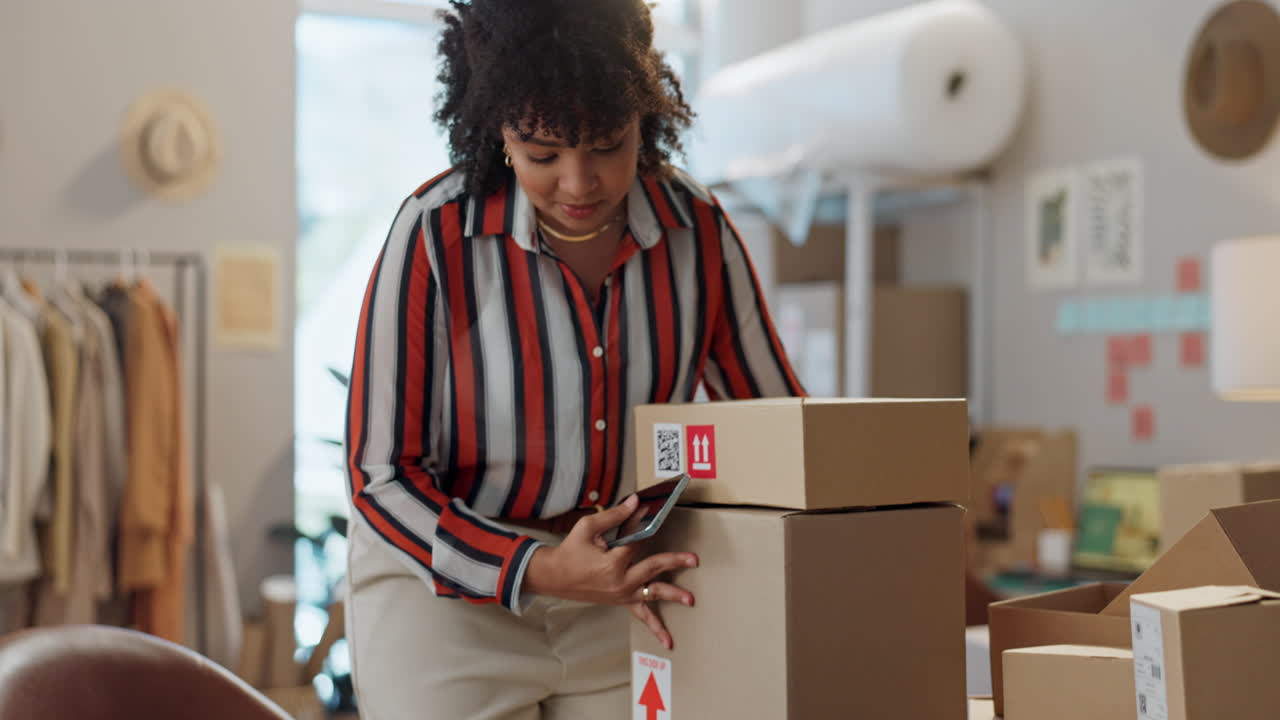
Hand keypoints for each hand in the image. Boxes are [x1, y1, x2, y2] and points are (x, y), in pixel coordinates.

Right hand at [524, 494, 697, 649]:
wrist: (555, 577)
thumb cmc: (570, 551)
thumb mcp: (587, 528)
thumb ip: (614, 515)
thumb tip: (635, 502)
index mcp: (612, 562)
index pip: (637, 540)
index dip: (644, 524)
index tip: (653, 512)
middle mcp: (621, 580)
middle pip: (653, 568)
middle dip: (675, 562)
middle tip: (694, 559)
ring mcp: (623, 594)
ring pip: (652, 594)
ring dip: (673, 595)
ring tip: (691, 599)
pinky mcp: (622, 601)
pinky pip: (641, 615)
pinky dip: (656, 627)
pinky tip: (668, 641)